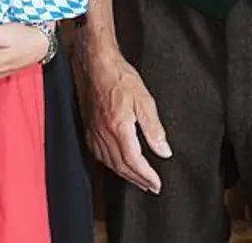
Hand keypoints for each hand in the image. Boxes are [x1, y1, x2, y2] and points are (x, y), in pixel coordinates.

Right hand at [77, 44, 168, 193]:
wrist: (96, 64)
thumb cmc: (119, 77)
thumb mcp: (145, 100)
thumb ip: (154, 129)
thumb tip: (163, 151)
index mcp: (119, 128)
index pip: (134, 161)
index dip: (146, 176)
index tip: (157, 184)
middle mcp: (104, 133)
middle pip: (121, 166)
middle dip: (138, 180)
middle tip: (151, 186)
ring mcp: (94, 132)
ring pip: (109, 163)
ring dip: (125, 175)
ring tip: (138, 179)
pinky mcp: (88, 128)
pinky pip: (98, 154)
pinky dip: (110, 164)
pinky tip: (117, 163)